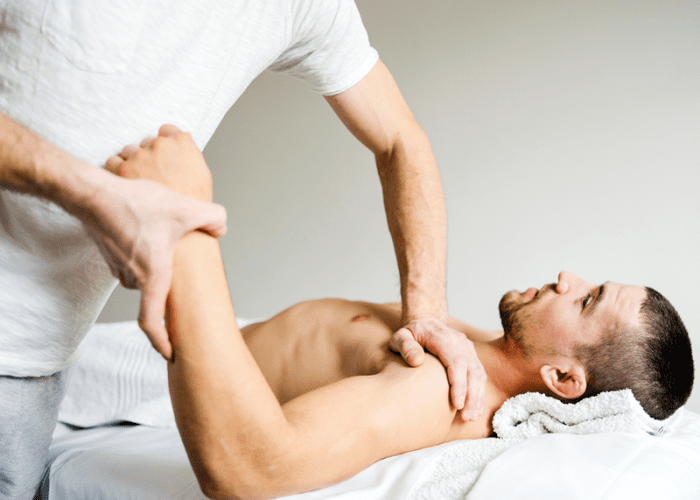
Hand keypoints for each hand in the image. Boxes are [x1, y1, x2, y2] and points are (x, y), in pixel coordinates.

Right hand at [91, 125, 226, 359]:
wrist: (92, 194)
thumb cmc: (135, 205)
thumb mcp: (184, 208)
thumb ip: (212, 217)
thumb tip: (222, 226)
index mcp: (152, 276)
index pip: (152, 322)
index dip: (161, 342)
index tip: (170, 355)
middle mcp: (133, 276)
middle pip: (153, 293)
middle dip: (166, 292)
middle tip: (183, 289)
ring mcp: (117, 265)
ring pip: (142, 274)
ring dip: (154, 267)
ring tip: (167, 248)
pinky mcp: (109, 251)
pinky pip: (131, 260)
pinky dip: (142, 253)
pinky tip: (149, 233)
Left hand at [105, 124, 212, 201]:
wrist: (181, 234)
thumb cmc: (194, 208)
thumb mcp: (202, 176)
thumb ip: (190, 154)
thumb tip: (184, 136)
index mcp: (182, 142)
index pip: (167, 130)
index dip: (165, 143)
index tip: (164, 156)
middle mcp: (160, 144)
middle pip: (147, 142)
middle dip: (149, 157)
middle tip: (154, 177)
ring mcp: (140, 155)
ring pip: (128, 152)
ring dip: (132, 164)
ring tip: (140, 185)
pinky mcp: (122, 169)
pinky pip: (113, 162)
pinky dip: (117, 173)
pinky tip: (127, 188)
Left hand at [390, 317, 485, 420]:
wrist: (425, 322)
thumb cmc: (411, 333)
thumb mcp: (400, 337)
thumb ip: (405, 346)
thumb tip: (416, 360)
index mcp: (443, 337)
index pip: (456, 361)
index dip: (459, 384)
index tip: (457, 404)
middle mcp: (459, 341)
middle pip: (472, 369)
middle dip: (472, 395)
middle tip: (467, 417)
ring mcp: (467, 347)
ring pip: (479, 373)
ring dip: (478, 396)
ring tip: (471, 416)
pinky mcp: (471, 354)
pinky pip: (479, 374)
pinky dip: (479, 391)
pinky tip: (476, 408)